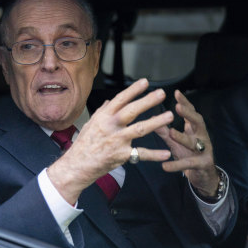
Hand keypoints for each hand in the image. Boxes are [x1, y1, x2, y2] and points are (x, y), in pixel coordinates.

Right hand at [47, 78, 172, 203]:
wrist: (77, 166)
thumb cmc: (83, 145)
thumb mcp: (90, 124)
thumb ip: (102, 112)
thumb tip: (110, 101)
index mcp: (103, 117)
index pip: (120, 99)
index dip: (133, 90)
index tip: (145, 82)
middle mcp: (111, 126)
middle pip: (132, 110)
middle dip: (148, 101)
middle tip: (161, 94)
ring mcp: (117, 141)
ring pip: (140, 129)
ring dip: (156, 122)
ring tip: (170, 116)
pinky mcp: (122, 155)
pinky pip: (141, 154)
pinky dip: (154, 155)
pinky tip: (166, 153)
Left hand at [156, 90, 218, 197]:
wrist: (204, 177)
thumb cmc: (190, 155)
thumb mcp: (176, 143)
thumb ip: (165, 132)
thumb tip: (152, 118)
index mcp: (195, 130)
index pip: (191, 113)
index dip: (185, 103)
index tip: (177, 92)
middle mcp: (201, 137)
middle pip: (198, 122)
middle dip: (189, 114)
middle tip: (178, 107)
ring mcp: (204, 151)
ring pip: (193, 143)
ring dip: (182, 138)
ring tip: (171, 133)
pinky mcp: (202, 164)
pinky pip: (188, 164)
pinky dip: (176, 165)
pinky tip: (165, 166)